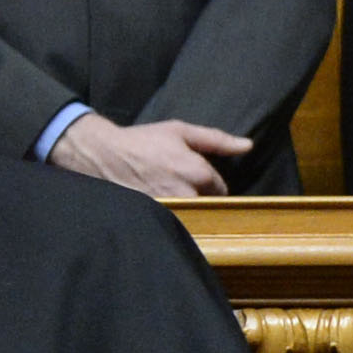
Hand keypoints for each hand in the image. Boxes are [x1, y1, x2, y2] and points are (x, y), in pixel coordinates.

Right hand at [49, 114, 248, 198]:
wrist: (104, 154)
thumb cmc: (143, 140)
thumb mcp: (180, 131)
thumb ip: (217, 139)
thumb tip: (248, 146)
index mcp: (198, 171)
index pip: (221, 188)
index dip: (210, 181)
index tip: (195, 175)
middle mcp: (187, 192)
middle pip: (208, 204)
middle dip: (199, 195)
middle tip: (180, 183)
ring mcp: (171, 208)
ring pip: (192, 214)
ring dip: (187, 207)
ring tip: (169, 193)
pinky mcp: (154, 217)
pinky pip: (174, 221)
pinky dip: (171, 215)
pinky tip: (159, 203)